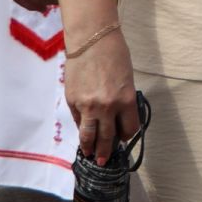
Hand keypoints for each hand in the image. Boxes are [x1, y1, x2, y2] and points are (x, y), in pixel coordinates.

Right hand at [65, 27, 138, 165]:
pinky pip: (76, 120)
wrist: (91, 40)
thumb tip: (113, 119)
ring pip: (88, 135)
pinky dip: (80, 127)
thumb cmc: (114, 55)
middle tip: (104, 161)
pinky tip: (82, 133)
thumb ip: (122, 101)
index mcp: (126, 100)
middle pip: (108, 137)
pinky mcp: (72, 101)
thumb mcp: (126, 80)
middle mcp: (107, 107)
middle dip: (107, 151)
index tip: (123, 137)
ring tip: (91, 155)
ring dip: (90, 148)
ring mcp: (87, 106)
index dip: (126, 135)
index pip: (129, 129)